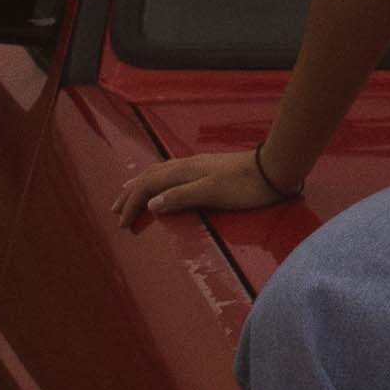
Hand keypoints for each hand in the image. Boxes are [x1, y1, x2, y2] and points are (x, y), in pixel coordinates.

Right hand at [114, 151, 290, 227]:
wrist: (276, 168)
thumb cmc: (246, 185)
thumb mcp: (212, 193)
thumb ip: (181, 197)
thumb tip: (151, 204)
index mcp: (185, 171)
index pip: (148, 186)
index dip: (132, 204)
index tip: (122, 224)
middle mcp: (188, 165)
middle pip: (151, 176)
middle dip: (131, 193)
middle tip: (114, 209)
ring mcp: (199, 165)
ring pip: (161, 172)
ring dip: (142, 184)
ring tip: (130, 193)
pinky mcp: (209, 169)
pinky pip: (173, 172)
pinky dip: (159, 180)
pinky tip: (164, 185)